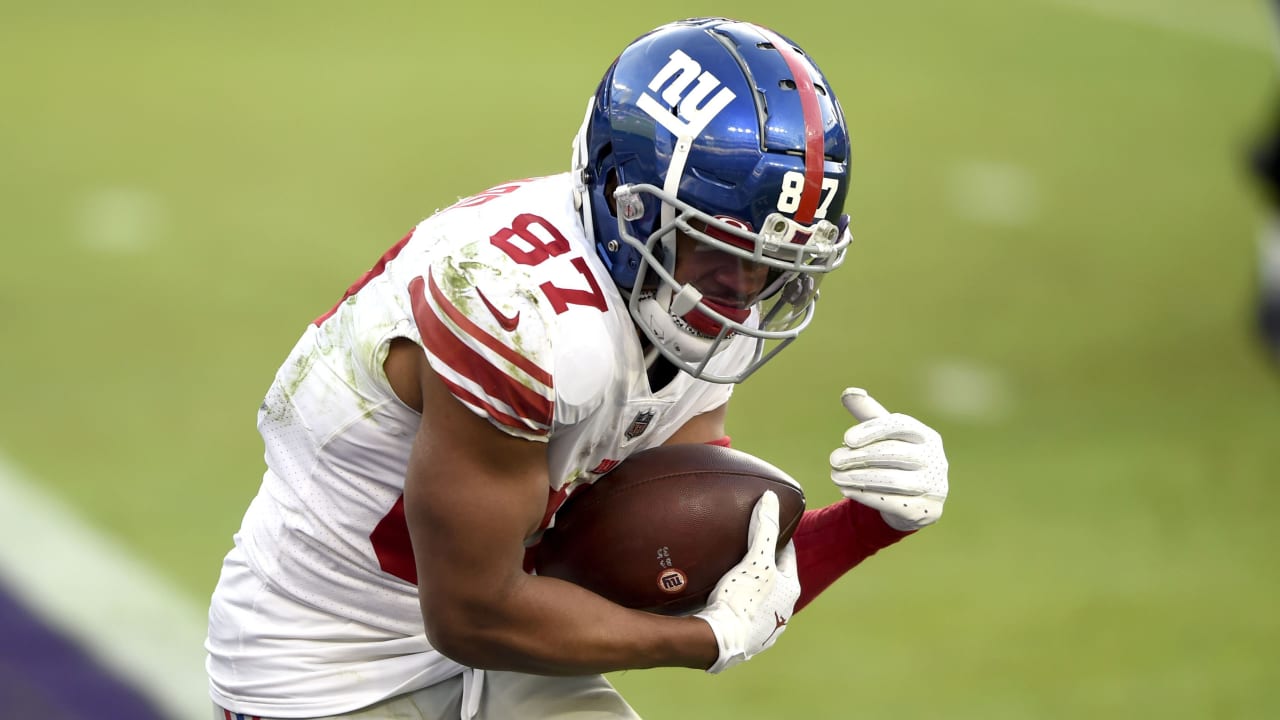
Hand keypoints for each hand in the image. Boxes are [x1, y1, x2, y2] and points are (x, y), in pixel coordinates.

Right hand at [694, 491, 799, 673]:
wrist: (720, 640)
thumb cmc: (741, 598)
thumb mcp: (755, 559)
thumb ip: (764, 528)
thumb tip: (771, 498)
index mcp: (789, 589)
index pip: (788, 556)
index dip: (780, 540)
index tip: (772, 528)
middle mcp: (783, 610)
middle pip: (777, 579)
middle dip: (768, 565)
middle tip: (752, 549)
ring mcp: (767, 628)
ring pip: (764, 600)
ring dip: (755, 587)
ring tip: (738, 574)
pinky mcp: (750, 639)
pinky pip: (747, 615)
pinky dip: (741, 605)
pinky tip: (727, 601)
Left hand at [830, 388, 948, 530]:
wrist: (914, 503)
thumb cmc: (896, 461)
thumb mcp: (884, 437)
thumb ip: (868, 414)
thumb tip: (849, 392)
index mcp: (927, 436)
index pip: (900, 426)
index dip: (872, 430)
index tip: (846, 439)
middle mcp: (936, 460)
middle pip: (894, 453)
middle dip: (859, 456)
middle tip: (834, 460)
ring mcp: (934, 486)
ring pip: (892, 480)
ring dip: (858, 477)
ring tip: (835, 476)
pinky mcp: (925, 510)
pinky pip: (892, 502)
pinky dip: (866, 495)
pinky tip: (846, 490)